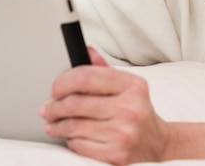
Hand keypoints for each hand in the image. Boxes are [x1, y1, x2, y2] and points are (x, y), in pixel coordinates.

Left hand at [39, 47, 170, 165]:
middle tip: (47, 108)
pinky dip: (69, 141)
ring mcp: (123, 133)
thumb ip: (104, 70)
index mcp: (132, 85)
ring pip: (73, 126)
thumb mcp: (127, 86)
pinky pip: (79, 145)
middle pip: (75, 103)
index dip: (63, 82)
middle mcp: (130, 108)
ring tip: (52, 122)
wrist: (157, 144)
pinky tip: (70, 136)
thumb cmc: (137, 111)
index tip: (55, 88)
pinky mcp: (116, 155)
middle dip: (54, 106)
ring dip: (56, 125)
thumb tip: (86, 50)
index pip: (86, 77)